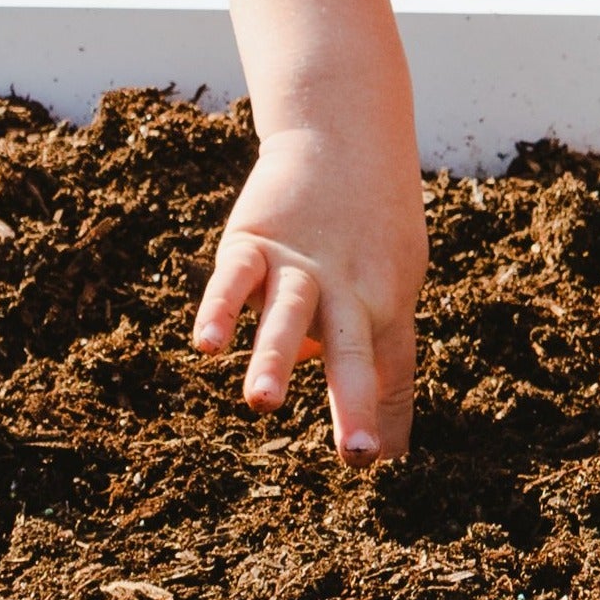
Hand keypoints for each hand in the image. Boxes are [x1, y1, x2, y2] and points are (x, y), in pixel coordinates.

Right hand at [191, 129, 430, 464]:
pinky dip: (221, 308)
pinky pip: (236, 279)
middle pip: (352, 349)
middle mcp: (346, 290)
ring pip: (289, 315)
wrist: (344, 136)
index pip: (389, 368)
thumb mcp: (392, 286)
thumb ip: (382, 364)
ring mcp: (299, 265)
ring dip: (276, 357)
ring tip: (262, 402)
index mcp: (382, 305)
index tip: (382, 463)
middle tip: (355, 451)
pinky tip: (207, 344)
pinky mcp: (255, 243)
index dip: (387, 414)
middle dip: (353, 400)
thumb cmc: (373, 227)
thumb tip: (390, 447)